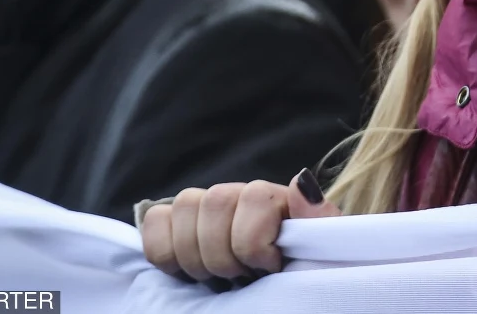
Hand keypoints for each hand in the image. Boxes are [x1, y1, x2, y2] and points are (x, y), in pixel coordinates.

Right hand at [140, 168, 340, 288]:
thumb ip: (319, 222)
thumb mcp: (321, 255)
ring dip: (195, 255)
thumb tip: (302, 182)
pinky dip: (164, 251)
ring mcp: (205, 208)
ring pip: (184, 205)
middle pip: (214, 200)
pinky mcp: (176, 226)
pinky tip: (187, 274)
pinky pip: (156, 221)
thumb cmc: (302, 276)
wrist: (281, 294)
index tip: (269, 268)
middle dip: (224, 254)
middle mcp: (238, 194)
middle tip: (241, 279)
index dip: (254, 242)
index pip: (253, 195)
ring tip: (217, 279)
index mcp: (276, 199)